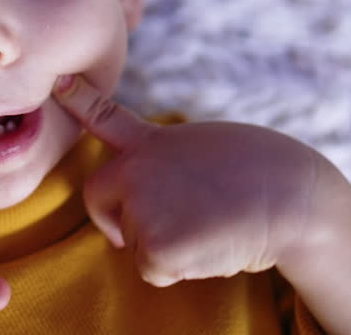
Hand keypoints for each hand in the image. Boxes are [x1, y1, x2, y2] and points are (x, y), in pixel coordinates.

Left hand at [53, 75, 333, 285]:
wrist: (291, 197)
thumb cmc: (263, 174)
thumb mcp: (205, 151)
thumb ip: (168, 165)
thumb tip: (156, 203)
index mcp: (152, 142)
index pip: (104, 117)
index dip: (78, 99)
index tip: (59, 81)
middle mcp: (135, 169)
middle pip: (99, 200)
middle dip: (116, 220)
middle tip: (161, 225)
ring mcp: (140, 206)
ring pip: (134, 242)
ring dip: (166, 244)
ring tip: (210, 222)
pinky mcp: (153, 246)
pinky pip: (152, 269)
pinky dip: (180, 268)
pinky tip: (211, 243)